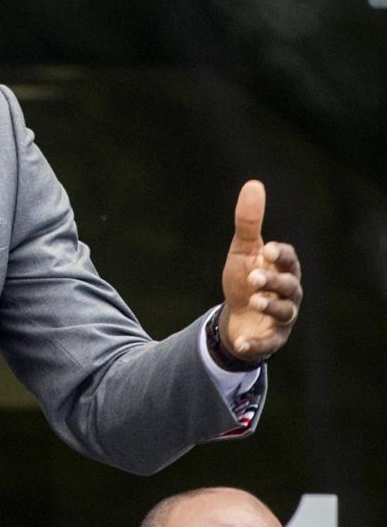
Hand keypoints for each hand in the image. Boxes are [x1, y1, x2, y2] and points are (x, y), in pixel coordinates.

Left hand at [220, 180, 302, 361]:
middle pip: (290, 286)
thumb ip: (247, 221)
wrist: (236, 315)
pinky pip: (268, 342)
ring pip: (285, 312)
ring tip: (254, 299)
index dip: (282, 255)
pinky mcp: (272, 338)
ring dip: (271, 305)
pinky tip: (242, 341)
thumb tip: (254, 184)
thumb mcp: (243, 250)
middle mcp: (288, 293)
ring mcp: (282, 316)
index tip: (267, 250)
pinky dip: (256, 343)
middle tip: (254, 277)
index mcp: (282, 269)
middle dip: (274, 281)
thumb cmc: (245, 278)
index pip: (290, 259)